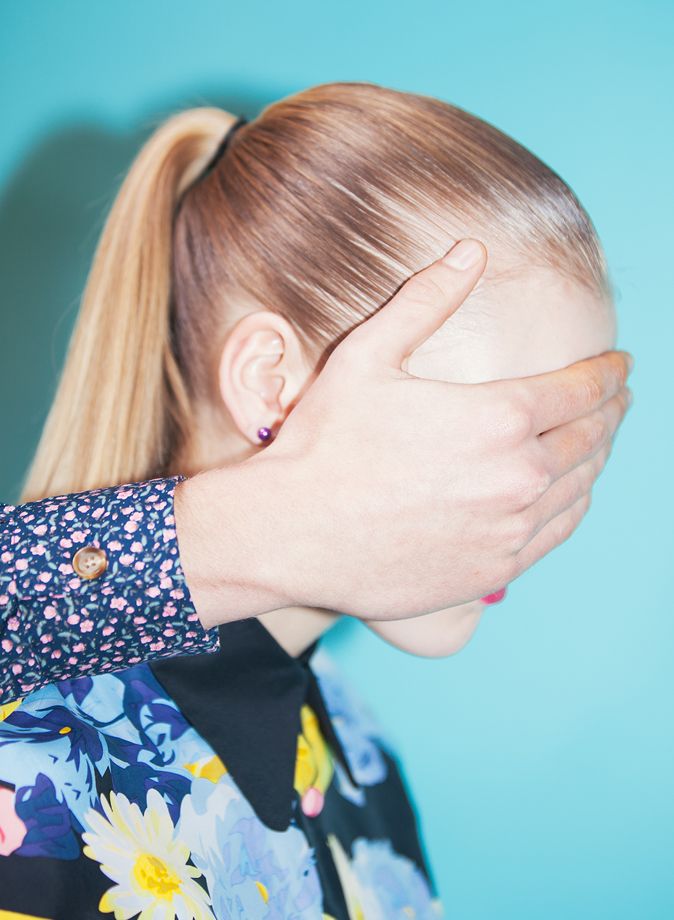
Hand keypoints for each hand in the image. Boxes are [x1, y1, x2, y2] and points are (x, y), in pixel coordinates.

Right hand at [177, 239, 631, 626]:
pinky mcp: (493, 570)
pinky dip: (574, 506)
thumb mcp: (368, 355)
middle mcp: (518, 475)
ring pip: (580, 486)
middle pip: (591, 437)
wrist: (292, 533)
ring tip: (599, 440)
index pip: (582, 389)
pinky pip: (556, 533)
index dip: (608, 373)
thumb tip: (470, 250)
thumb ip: (426, 300)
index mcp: (498, 417)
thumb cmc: (324, 442)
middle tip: (619, 399)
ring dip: (597, 457)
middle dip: (611, 411)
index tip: (621, 365)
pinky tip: (571, 494)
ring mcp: (509, 529)